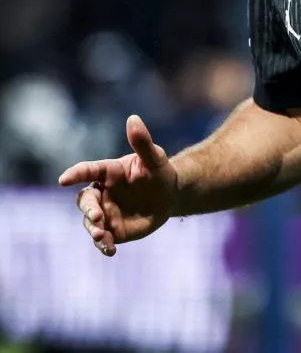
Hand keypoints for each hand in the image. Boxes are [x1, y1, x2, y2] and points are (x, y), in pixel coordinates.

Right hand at [58, 114, 177, 257]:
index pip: (88, 170)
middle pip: (85, 200)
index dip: (75, 173)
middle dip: (88, 208)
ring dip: (93, 229)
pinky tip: (110, 250)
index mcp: (109, 171)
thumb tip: (133, 118)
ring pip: (90, 221)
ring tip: (101, 236)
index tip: (64, 179)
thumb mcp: (155, 158)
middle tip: (98, 216)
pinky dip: (103, 245)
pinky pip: (102, 239)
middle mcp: (102, 192)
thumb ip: (142, 142)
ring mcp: (105, 211)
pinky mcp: (112, 229)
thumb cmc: (159, 172)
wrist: (169, 196)